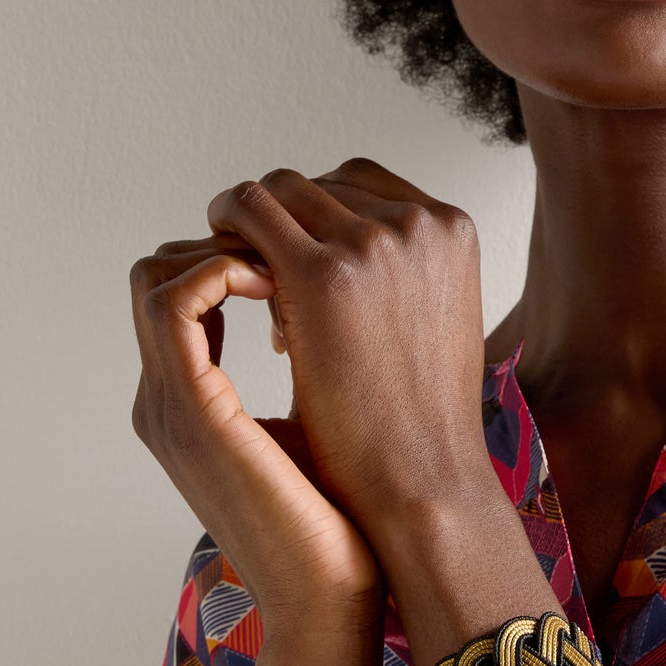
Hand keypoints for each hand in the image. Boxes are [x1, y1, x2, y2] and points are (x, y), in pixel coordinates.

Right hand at [129, 237, 382, 630]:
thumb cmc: (338, 527)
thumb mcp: (311, 432)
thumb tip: (343, 325)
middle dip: (226, 244)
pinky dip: (223, 270)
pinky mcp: (192, 411)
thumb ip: (303, 376)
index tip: (300, 259)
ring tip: (294, 266)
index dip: (231, 258)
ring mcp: (171, 405)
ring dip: (227, 249)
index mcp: (189, 406)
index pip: (179, 295)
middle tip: (296, 252)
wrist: (329, 599)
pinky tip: (285, 282)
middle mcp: (166, 401)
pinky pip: (174, 302)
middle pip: (160, 274)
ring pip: (158, 275)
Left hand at [202, 159, 498, 544]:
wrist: (422, 481)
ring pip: (277, 190)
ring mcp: (371, 242)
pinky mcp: (319, 273)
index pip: (363, 186)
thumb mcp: (435, 321)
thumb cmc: (424, 420)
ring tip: (239, 280)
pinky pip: (248, 213)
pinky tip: (214, 269)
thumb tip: (349, 255)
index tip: (296, 262)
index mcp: (452, 228)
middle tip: (261, 278)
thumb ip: (404, 276)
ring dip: (250, 226)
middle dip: (283, 226)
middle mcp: (418, 222)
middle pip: (319, 184)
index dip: (319, 219)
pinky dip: (225, 229)